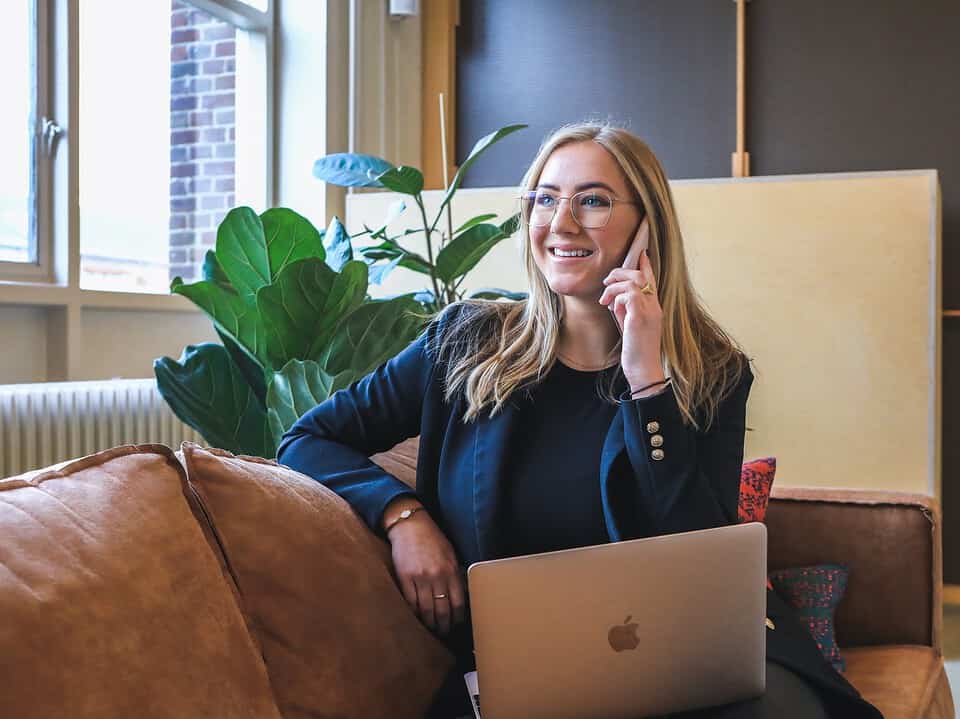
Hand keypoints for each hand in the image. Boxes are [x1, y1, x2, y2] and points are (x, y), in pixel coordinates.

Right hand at [387, 509, 466, 636]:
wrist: (410, 526)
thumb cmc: (432, 539)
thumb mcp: (450, 554)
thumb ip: (456, 574)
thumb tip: (462, 595)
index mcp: (451, 570)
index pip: (458, 603)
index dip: (457, 618)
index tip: (457, 625)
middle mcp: (437, 576)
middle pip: (442, 610)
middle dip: (444, 625)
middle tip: (444, 633)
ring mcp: (420, 578)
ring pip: (426, 610)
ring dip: (429, 623)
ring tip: (431, 629)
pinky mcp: (405, 578)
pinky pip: (411, 602)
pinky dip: (414, 613)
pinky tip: (417, 618)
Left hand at [598, 249, 665, 390]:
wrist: (643, 369)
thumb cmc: (636, 351)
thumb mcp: (630, 326)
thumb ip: (626, 310)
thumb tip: (615, 300)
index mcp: (654, 308)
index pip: (652, 280)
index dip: (646, 265)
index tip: (641, 254)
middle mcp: (655, 307)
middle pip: (641, 276)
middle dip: (620, 273)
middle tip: (606, 281)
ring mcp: (649, 311)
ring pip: (633, 282)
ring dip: (614, 286)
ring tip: (604, 298)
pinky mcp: (640, 318)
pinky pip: (629, 295)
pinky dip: (617, 298)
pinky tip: (611, 308)